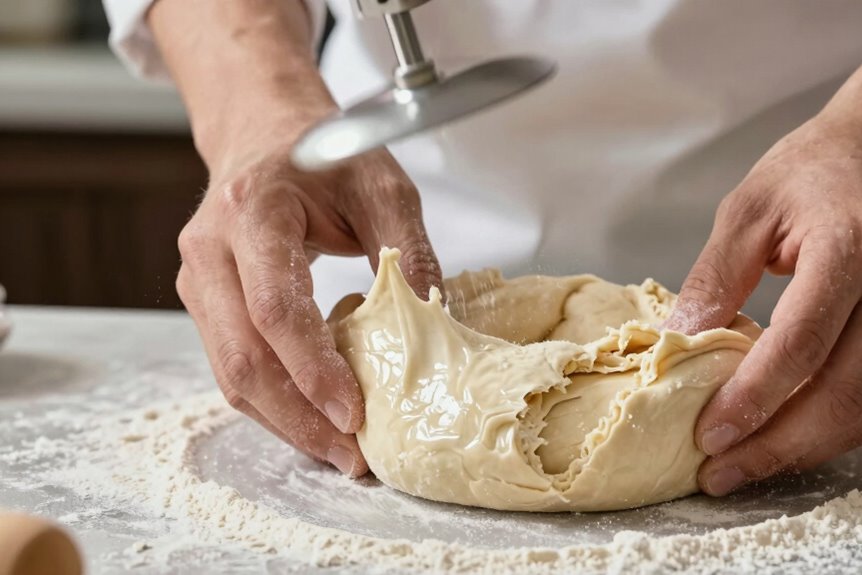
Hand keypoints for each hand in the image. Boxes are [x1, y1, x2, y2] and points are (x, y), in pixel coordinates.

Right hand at [176, 111, 441, 475]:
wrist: (263, 133)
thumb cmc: (322, 154)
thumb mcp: (384, 184)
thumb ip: (409, 246)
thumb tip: (436, 315)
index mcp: (254, 211)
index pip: (275, 307)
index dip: (314, 368)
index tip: (355, 412)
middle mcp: (212, 250)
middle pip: (243, 356)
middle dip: (299, 417)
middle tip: (352, 457)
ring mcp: (200, 280)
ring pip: (230, 374)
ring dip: (285, 422)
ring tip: (340, 453)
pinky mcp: (204, 303)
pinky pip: (232, 367)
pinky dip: (274, 404)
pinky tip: (314, 423)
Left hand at [665, 113, 861, 495]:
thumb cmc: (818, 167)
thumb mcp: (749, 206)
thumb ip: (715, 277)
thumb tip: (675, 343)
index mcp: (854, 249)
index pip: (802, 346)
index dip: (752, 400)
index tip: (707, 435)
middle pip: (841, 397)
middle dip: (774, 446)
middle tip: (718, 473)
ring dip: (801, 450)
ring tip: (743, 466)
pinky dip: (830, 428)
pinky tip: (784, 435)